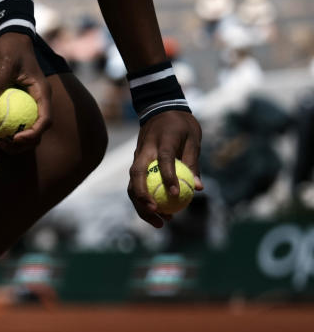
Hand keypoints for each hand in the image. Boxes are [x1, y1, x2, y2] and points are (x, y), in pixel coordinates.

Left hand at [0, 33, 52, 152]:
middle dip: (19, 144)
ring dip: (8, 139)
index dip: (33, 134)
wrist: (10, 39)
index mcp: (41, 94)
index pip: (45, 120)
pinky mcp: (16, 105)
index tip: (15, 138)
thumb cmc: (11, 48)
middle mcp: (36, 103)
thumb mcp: (5, 62)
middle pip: (35, 133)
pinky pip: (8, 120)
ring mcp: (26, 105)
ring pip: (21, 130)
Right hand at [128, 110, 203, 227]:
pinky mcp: (136, 165)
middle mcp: (144, 151)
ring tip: (160, 222)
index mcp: (161, 141)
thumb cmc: (180, 124)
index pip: (163, 161)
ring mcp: (136, 158)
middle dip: (144, 199)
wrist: (159, 109)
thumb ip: (193, 162)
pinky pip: (135, 186)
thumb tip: (199, 188)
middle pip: (137, 178)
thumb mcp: (193, 138)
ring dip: (142, 206)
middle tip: (160, 215)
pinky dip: (143, 202)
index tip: (175, 195)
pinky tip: (157, 213)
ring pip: (132, 186)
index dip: (168, 178)